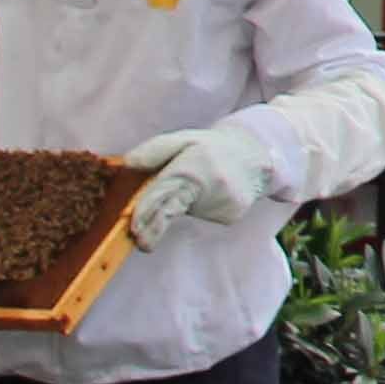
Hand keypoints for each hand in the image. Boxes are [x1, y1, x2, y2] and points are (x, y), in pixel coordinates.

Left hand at [120, 121, 276, 252]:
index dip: (146, 211)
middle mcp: (208, 185)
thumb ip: (155, 150)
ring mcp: (222, 202)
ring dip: (184, 207)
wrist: (256, 154)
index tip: (134, 228)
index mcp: (193, 166)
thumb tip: (128, 163)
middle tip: (143, 244)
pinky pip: (208, 216)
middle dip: (155, 230)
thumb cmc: (212, 147)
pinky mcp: (232, 214)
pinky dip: (204, 209)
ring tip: (201, 186)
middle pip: (173, 211)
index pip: (164, 192)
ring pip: (191, 211)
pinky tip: (215, 194)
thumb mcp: (185, 139)